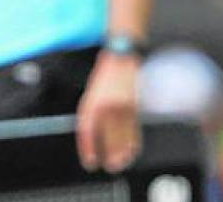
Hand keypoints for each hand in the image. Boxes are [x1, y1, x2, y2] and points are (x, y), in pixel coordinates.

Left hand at [76, 53, 140, 173]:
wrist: (121, 57)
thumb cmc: (105, 78)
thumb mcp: (91, 95)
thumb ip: (91, 115)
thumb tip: (94, 137)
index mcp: (92, 104)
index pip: (87, 132)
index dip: (88, 149)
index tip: (91, 162)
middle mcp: (107, 106)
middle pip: (108, 137)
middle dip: (109, 154)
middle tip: (111, 166)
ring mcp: (123, 105)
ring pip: (123, 135)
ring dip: (123, 151)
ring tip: (122, 162)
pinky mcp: (135, 104)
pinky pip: (134, 127)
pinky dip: (133, 141)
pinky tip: (132, 149)